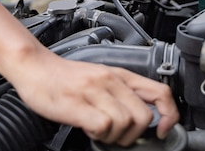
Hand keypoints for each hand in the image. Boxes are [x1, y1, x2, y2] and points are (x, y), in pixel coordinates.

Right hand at [11, 51, 178, 146]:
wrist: (35, 67)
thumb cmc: (66, 78)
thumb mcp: (102, 79)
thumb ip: (122, 94)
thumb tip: (144, 118)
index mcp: (121, 75)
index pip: (161, 93)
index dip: (169, 115)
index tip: (161, 131)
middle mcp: (111, 80)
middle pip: (144, 116)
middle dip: (133, 134)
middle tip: (116, 135)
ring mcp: (95, 91)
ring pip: (125, 123)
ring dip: (113, 136)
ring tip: (98, 129)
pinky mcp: (78, 104)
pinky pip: (103, 125)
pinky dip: (98, 133)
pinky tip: (88, 127)